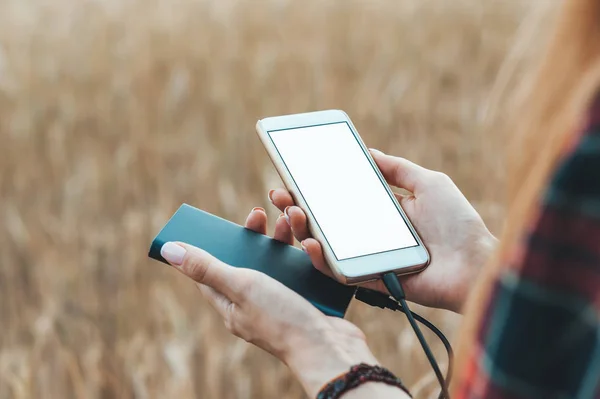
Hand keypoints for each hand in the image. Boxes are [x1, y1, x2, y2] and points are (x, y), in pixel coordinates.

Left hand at [159, 240, 383, 397]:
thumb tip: (169, 250)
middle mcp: (255, 306)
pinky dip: (304, 256)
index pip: (212, 273)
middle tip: (259, 214)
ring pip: (277, 264)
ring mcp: (283, 304)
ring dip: (282, 240)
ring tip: (291, 219)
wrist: (332, 348)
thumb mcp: (241, 286)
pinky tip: (309, 245)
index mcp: (233, 307)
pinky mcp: (307, 301)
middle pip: (248, 263)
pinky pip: (301, 272)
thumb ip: (207, 268)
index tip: (217, 224)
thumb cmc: (282, 320)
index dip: (212, 247)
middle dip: (254, 236)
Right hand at [264, 149, 496, 312]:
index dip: (314, 189)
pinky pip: (337, 272)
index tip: (293, 176)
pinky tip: (310, 241)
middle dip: (297, 208)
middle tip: (278, 194)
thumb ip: (397, 169)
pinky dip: (320, 258)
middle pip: (324, 222)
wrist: (476, 264)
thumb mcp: (429, 183)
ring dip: (301, 229)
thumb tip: (368, 152)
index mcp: (380, 214)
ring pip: (324, 246)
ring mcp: (366, 259)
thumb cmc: (458, 223)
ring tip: (290, 212)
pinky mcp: (368, 280)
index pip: (338, 200)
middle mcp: (368, 236)